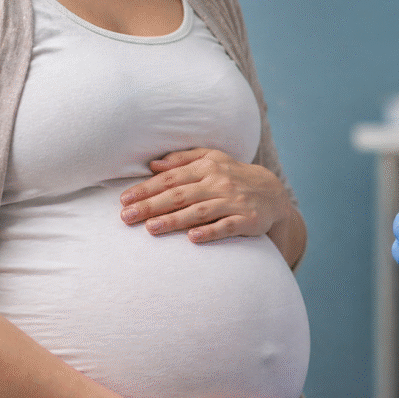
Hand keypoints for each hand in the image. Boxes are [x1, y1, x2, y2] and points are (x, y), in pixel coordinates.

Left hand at [119, 148, 293, 243]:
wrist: (274, 193)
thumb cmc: (234, 176)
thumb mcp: (212, 159)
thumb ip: (182, 159)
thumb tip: (153, 164)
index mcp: (207, 167)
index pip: (171, 178)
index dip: (146, 189)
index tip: (124, 200)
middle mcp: (219, 182)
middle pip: (180, 195)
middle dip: (151, 205)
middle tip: (127, 217)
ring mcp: (234, 201)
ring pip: (200, 211)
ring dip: (174, 220)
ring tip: (150, 229)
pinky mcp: (248, 220)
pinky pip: (226, 226)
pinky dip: (210, 231)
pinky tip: (192, 238)